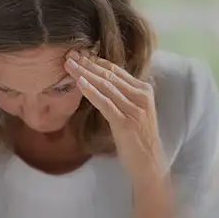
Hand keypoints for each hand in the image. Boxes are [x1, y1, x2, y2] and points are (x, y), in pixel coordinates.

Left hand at [65, 50, 165, 186]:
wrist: (149, 163)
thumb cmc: (137, 139)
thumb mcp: (133, 112)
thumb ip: (122, 96)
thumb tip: (100, 81)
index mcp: (144, 90)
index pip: (116, 70)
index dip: (96, 61)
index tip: (79, 54)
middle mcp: (141, 96)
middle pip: (109, 75)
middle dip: (87, 64)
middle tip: (69, 54)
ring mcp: (135, 109)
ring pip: (106, 86)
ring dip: (85, 74)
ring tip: (69, 65)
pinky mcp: (126, 123)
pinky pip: (105, 103)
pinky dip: (91, 92)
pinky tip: (79, 83)